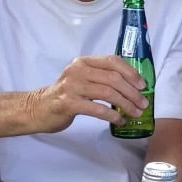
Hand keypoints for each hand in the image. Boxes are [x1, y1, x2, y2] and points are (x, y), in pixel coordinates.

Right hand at [28, 55, 149, 131]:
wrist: (38, 108)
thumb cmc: (66, 94)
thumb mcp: (83, 79)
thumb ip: (102, 77)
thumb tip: (134, 87)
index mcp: (84, 62)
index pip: (112, 61)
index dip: (131, 73)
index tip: (143, 85)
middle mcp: (77, 70)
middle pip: (113, 78)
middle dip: (132, 92)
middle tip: (143, 104)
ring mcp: (72, 86)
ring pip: (108, 93)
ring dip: (126, 104)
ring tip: (135, 113)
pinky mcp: (68, 103)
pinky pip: (98, 109)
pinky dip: (113, 115)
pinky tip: (120, 120)